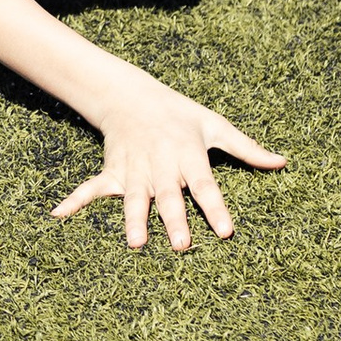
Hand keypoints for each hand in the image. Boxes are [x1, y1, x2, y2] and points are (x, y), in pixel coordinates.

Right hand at [51, 65, 284, 252]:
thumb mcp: (215, 125)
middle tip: (182, 246)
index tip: (226, 232)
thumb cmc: (180, 114)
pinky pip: (90, 188)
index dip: (215, 208)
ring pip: (134, 198)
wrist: (132, 95)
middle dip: (174, 220)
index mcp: (187, 154)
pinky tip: (57, 216)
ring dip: (133, 219)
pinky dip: (73, 201)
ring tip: (136, 244)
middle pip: (169, 196)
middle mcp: (160, 164)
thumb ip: (247, 149)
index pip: (205, 185)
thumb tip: (282, 162)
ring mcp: (133, 169)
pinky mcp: (112, 172)